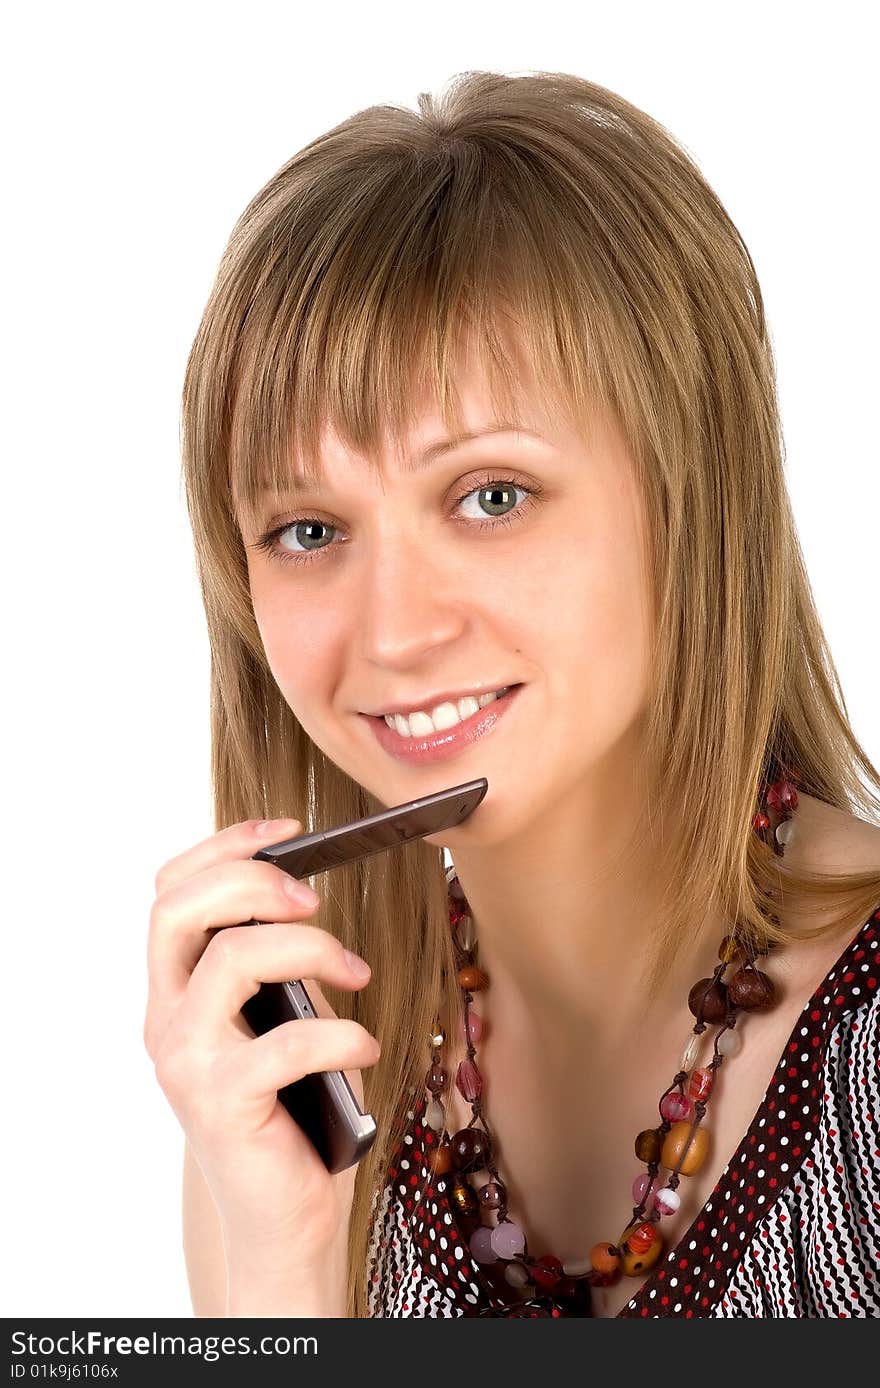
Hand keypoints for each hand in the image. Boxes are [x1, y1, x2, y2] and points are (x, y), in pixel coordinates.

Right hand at [144, 816, 379, 1283]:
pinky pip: (286, 1042)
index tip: (287, 833)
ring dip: (312, 949)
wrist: (281, 1216)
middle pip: (180, 909)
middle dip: (254, 884)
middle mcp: (167, 1020)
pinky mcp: (222, 1102)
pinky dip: (342, 1032)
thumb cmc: (289, 1109)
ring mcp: (187, 1061)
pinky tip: (365, 1046)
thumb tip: (305, 898)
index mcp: (175, 991)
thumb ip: (273, 968)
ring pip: (232, 960)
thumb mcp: (278, 1020)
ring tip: (357, 974)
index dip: (225, 847)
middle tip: (315, 900)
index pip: (170, 892)